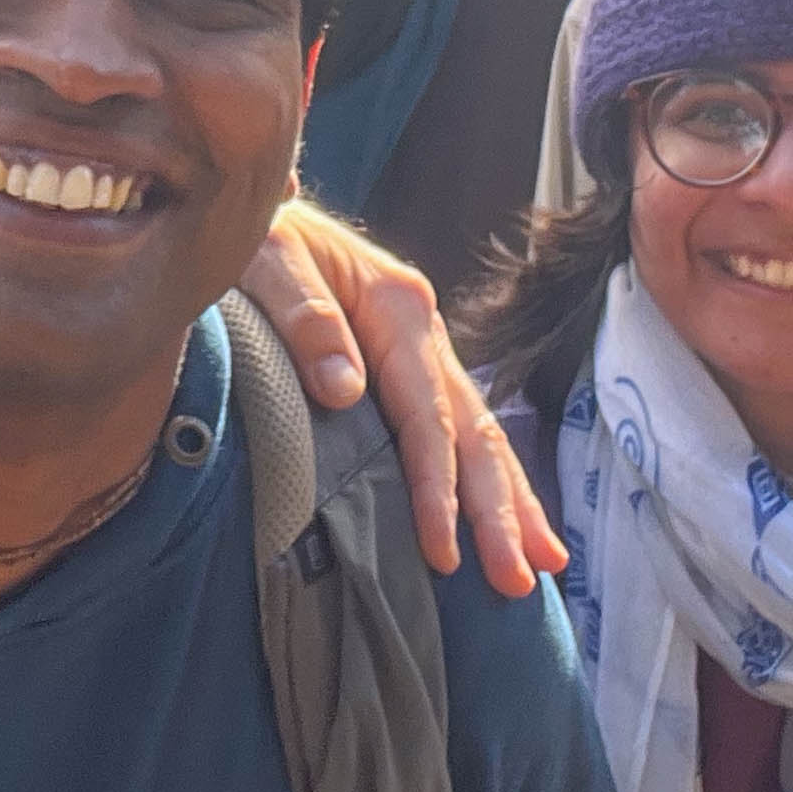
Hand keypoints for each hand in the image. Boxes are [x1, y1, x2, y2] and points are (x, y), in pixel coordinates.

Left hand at [240, 200, 564, 597]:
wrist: (250, 209)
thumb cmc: (256, 237)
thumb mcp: (266, 258)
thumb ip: (303, 316)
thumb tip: (345, 390)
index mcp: (397, 304)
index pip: (426, 412)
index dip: (436, 485)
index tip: (443, 550)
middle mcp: (423, 330)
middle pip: (472, 431)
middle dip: (498, 511)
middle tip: (519, 582)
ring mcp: (423, 351)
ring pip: (480, 435)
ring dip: (510, 504)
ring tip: (541, 569)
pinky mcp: (410, 369)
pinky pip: (459, 431)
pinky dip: (488, 480)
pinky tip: (511, 524)